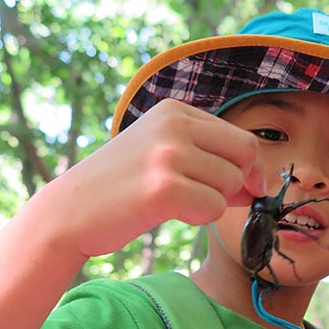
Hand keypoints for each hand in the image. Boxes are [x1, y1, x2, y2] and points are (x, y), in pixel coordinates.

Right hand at [43, 98, 265, 257]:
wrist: (69, 212)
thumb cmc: (122, 187)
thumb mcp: (165, 156)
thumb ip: (211, 161)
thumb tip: (259, 184)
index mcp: (176, 111)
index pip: (242, 137)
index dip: (248, 168)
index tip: (239, 188)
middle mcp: (174, 124)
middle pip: (246, 154)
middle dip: (239, 184)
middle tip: (208, 197)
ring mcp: (168, 153)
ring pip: (232, 184)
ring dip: (213, 202)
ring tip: (175, 201)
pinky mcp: (163, 187)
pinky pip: (214, 208)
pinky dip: (199, 217)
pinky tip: (168, 212)